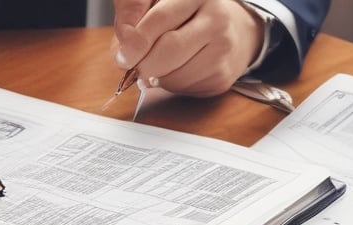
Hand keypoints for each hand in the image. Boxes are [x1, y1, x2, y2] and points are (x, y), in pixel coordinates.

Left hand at [111, 0, 263, 96]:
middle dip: (143, 65)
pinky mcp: (223, 74)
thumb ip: (133, 15)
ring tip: (156, 68)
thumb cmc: (182, 17)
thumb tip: (124, 49)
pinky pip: (184, 88)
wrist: (229, 31)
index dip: (135, 43)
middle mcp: (217, 17)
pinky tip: (175, 72)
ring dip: (156, 78)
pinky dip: (170, 85)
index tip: (123, 56)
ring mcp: (224, 46)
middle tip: (134, 69)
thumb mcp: (156, 4)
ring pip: (175, 75)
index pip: (159, 19)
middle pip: (169, 49)